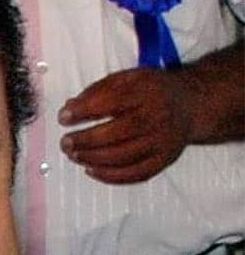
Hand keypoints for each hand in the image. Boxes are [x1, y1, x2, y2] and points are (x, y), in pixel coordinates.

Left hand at [58, 67, 194, 183]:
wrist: (191, 105)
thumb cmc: (152, 91)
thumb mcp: (128, 78)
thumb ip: (98, 90)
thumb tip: (70, 107)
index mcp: (147, 91)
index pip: (111, 101)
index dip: (84, 110)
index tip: (63, 117)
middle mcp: (158, 117)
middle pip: (116, 133)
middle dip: (85, 140)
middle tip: (65, 143)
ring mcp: (162, 142)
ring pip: (122, 157)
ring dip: (92, 159)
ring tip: (73, 155)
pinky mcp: (164, 160)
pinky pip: (135, 174)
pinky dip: (109, 176)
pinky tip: (91, 170)